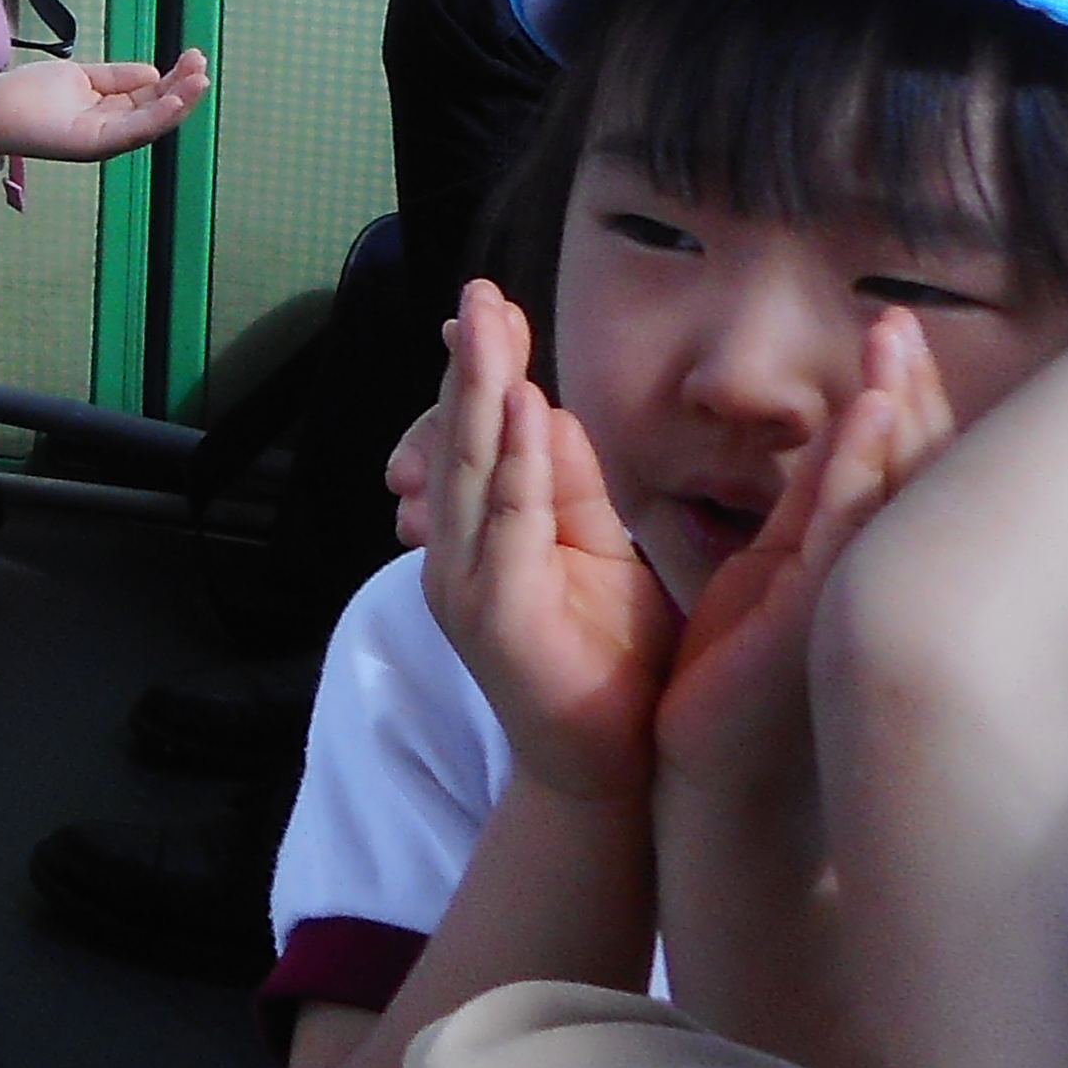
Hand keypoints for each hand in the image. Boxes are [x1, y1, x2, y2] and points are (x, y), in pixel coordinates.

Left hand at [0, 47, 204, 162]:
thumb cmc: (32, 93)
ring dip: (178, 102)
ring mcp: (104, 140)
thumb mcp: (84, 78)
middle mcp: (112, 131)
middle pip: (158, 111)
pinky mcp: (92, 144)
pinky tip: (174, 100)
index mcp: (111, 115)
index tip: (194, 58)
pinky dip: (156, 117)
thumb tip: (153, 73)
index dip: (175, 81)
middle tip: (202, 64)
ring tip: (199, 79)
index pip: (152, 98)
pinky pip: (131, 131)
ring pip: (151, 123)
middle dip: (183, 89)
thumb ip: (118, 77)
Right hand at [412, 283, 672, 809]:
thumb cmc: (610, 666)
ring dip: (480, 393)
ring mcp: (468, 586)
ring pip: (472, 470)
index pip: (473, 438)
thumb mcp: (597, 556)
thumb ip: (570, 488)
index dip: (477, 371)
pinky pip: (505, 523)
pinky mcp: (497, 615)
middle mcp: (458, 556)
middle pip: (461, 440)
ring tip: (492, 328)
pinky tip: (521, 408)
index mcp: (481, 539)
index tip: (489, 307)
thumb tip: (545, 409)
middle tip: (479, 292)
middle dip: (471, 362)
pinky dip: (510, 462)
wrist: (608, 775)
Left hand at [652, 305, 957, 797]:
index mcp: (843, 560)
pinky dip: (863, 470)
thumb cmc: (733, 680)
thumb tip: (836, 445)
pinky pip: (847, 531)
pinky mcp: (816, 618)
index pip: (884, 465)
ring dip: (894, 414)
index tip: (894, 332)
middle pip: (902, 469)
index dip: (895, 398)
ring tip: (894, 345)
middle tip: (899, 320)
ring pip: (886, 492)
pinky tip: (874, 416)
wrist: (707, 776)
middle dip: (905, 392)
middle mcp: (861, 576)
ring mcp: (847, 596)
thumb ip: (804, 507)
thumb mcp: (770, 571)